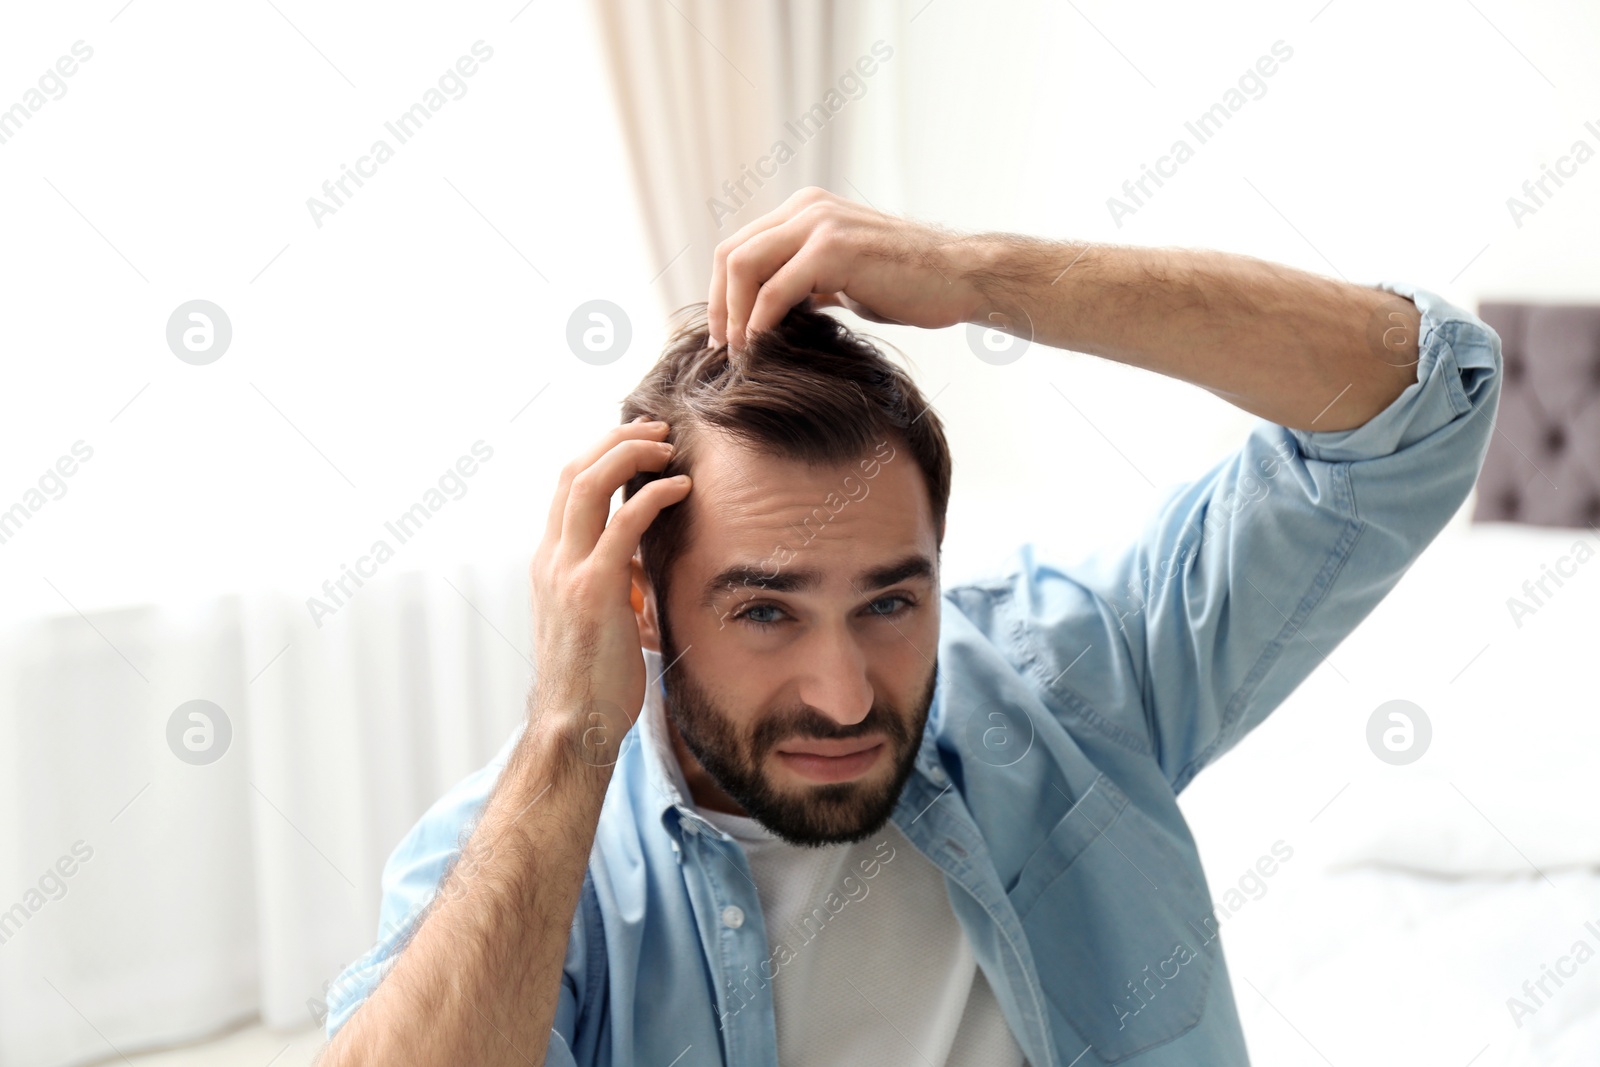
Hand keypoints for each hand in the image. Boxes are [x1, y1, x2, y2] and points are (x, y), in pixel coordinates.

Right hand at [527, 418, 688, 756]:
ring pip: (588, 484)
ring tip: (667, 446)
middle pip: (573, 471)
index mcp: (550, 562)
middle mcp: (551, 558)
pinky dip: (652, 497)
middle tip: (657, 429)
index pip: (567, 486)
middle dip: (616, 440)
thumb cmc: (594, 680)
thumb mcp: (600, 617)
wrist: (574, 726)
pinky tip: (680, 489)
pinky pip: (622, 525)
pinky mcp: (593, 590)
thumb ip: (611, 581)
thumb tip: (638, 561)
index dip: (601, 453)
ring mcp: (567, 571)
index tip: (638, 440)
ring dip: (630, 454)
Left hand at [707, 187, 985, 353]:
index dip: (721, 292)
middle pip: (730, 253)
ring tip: (740, 352)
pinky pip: (775, 289)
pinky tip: (762, 347)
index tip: (725, 334)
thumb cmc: (910, 284)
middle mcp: (807, 208)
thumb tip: (772, 312)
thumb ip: (808, 283)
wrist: (961, 277)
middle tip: (722, 348)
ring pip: (743, 267)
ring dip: (734, 315)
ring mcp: (819, 223)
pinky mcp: (834, 249)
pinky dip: (759, 322)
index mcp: (806, 211)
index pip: (740, 246)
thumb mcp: (846, 278)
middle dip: (718, 305)